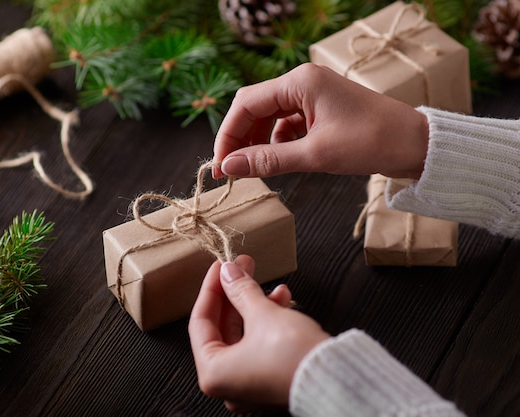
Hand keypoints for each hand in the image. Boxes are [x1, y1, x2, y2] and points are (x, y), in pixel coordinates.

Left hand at [188, 255, 329, 412]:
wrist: (337, 380)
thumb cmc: (294, 355)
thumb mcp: (263, 314)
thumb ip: (241, 290)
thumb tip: (228, 272)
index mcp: (213, 373)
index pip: (201, 322)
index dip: (211, 288)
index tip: (220, 266)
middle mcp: (227, 383)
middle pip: (222, 328)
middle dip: (236, 294)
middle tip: (244, 267)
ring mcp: (248, 385)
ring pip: (243, 335)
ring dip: (256, 305)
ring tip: (272, 284)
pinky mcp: (269, 381)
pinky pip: (259, 345)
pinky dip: (267, 322)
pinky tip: (283, 300)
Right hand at [213, 63, 428, 179]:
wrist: (417, 145)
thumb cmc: (372, 142)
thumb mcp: (315, 154)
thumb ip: (268, 160)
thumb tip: (229, 167)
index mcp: (300, 81)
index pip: (246, 104)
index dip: (228, 135)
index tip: (220, 166)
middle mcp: (303, 82)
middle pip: (255, 107)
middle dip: (240, 138)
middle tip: (232, 170)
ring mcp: (313, 95)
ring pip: (270, 117)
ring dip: (258, 142)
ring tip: (256, 168)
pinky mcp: (321, 109)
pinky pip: (287, 123)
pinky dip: (278, 142)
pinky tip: (281, 159)